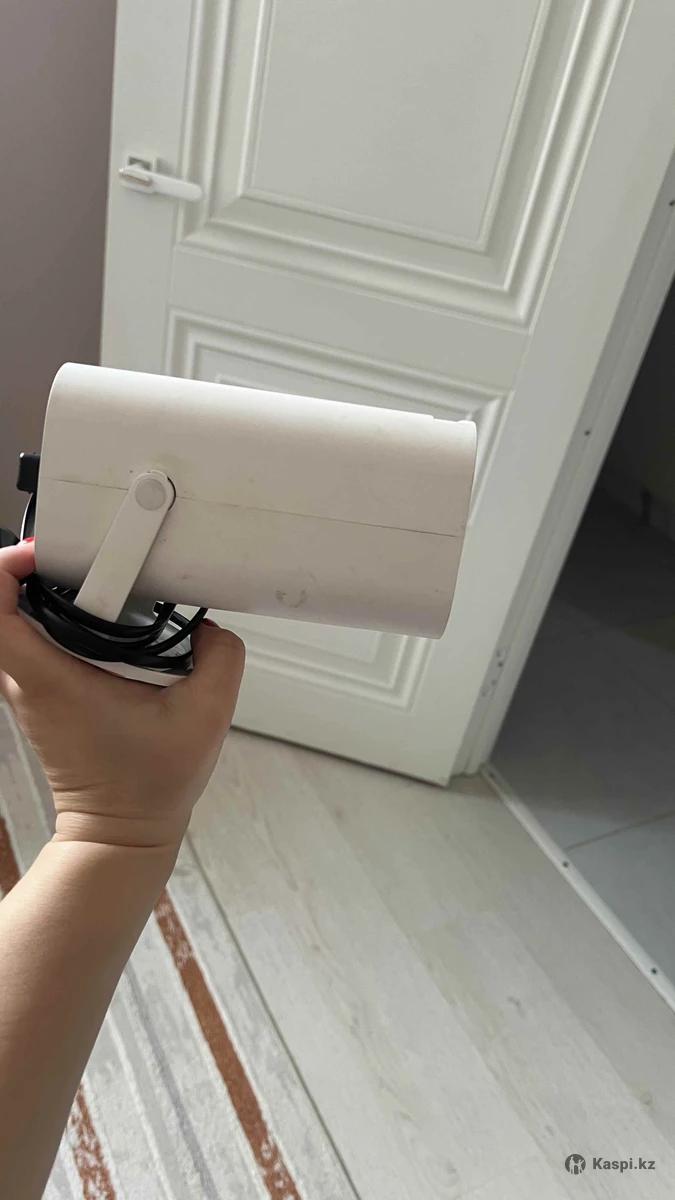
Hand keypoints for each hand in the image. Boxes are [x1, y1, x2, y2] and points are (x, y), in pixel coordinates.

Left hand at [0, 542, 244, 850]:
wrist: (123, 833)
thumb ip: (221, 658)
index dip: (7, 569)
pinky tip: (103, 618)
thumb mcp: (206, 715)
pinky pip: (32, 640)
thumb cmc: (153, 784)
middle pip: (1, 605)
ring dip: (46, 593)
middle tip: (85, 557)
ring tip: (100, 581)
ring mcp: (29, 689)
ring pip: (16, 621)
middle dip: (35, 569)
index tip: (46, 553)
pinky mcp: (41, 694)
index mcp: (52, 679)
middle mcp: (28, 681)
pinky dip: (56, 618)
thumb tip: (210, 627)